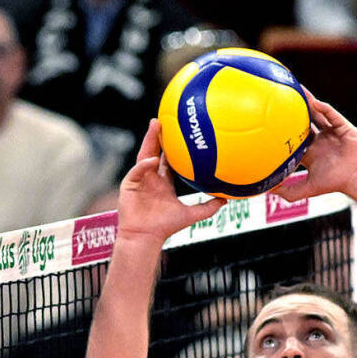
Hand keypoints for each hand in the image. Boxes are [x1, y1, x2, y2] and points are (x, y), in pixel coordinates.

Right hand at [116, 119, 223, 240]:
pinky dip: (144, 165)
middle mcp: (151, 178)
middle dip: (158, 135)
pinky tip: (153, 159)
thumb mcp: (192, 215)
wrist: (146, 237)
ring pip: (144, 155)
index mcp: (163, 182)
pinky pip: (137, 171)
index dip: (172, 147)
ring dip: (149, 140)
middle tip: (164, 119)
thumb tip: (227, 199)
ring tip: (155, 125)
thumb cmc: (166, 227)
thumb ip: (209, 207)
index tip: (179, 132)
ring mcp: (140, 180)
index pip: (168, 160)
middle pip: (155, 151)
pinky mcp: (129, 185)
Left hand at [276, 94, 356, 201]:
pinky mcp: (343, 128)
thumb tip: (269, 191)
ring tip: (297, 90)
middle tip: (283, 99)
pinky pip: (333, 115)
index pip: (295, 138)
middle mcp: (321, 141)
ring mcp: (332, 133)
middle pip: (305, 122)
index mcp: (311, 153)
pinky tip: (316, 103)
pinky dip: (325, 109)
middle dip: (295, 111)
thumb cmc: (335, 183)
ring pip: (318, 114)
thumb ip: (289, 192)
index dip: (285, 130)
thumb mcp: (308, 188)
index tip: (272, 121)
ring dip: (309, 102)